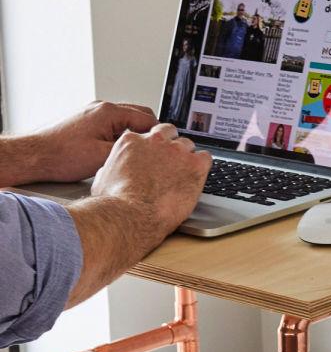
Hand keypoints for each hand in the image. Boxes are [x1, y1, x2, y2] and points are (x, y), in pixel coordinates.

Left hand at [33, 100, 157, 182]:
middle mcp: (101, 108)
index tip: (166, 147)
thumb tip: (149, 149)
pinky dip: (121, 135)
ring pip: (125, 120)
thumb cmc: (62, 155)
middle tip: (156, 150)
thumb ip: (130, 149)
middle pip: (139, 114)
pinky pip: (112, 125)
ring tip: (138, 153)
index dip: (159, 134)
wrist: (35, 155)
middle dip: (149, 132)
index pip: (147, 118)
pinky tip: (119, 151)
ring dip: (134, 134)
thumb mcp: (103, 156)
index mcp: (109, 112)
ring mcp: (93, 113)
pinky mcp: (87, 122)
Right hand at [91, 122, 210, 246]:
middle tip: (172, 165)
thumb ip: (112, 169)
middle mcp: (155, 141)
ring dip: (187, 159)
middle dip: (171, 148)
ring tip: (184, 175)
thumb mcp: (102, 180)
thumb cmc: (115, 204)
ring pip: (189, 146)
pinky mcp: (194, 166)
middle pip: (170, 135)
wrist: (131, 216)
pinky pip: (206, 158)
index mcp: (132, 142)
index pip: (150, 135)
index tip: (157, 157)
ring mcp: (176, 152)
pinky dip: (203, 167)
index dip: (155, 147)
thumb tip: (111, 171)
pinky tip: (198, 177)